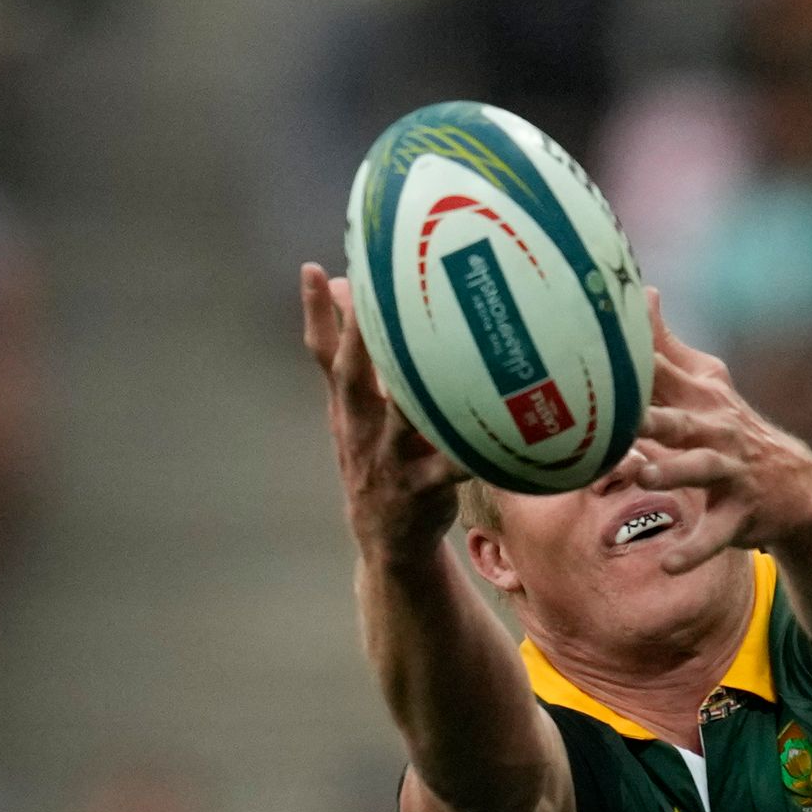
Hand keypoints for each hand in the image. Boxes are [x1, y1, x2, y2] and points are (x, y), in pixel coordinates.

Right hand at [298, 262, 460, 563]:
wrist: (388, 541)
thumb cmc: (379, 458)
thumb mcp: (355, 412)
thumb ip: (352, 356)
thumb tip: (344, 286)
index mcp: (347, 406)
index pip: (323, 353)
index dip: (317, 313)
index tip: (315, 270)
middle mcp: (363, 429)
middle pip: (353, 378)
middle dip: (360, 338)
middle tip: (372, 297)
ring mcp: (392, 460)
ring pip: (401, 421)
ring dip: (414, 392)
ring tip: (437, 357)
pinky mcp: (425, 489)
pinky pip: (451, 468)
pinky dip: (470, 453)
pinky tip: (495, 435)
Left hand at [609, 303, 811, 576]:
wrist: (799, 488)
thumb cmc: (734, 433)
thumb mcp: (708, 387)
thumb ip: (669, 346)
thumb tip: (645, 292)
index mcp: (702, 401)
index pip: (663, 376)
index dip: (633, 363)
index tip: (593, 345)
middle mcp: (717, 432)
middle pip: (680, 420)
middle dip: (651, 416)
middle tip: (616, 415)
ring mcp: (732, 473)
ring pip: (700, 471)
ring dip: (674, 471)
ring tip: (645, 474)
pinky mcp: (742, 514)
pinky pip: (716, 534)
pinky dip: (694, 550)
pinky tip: (669, 565)